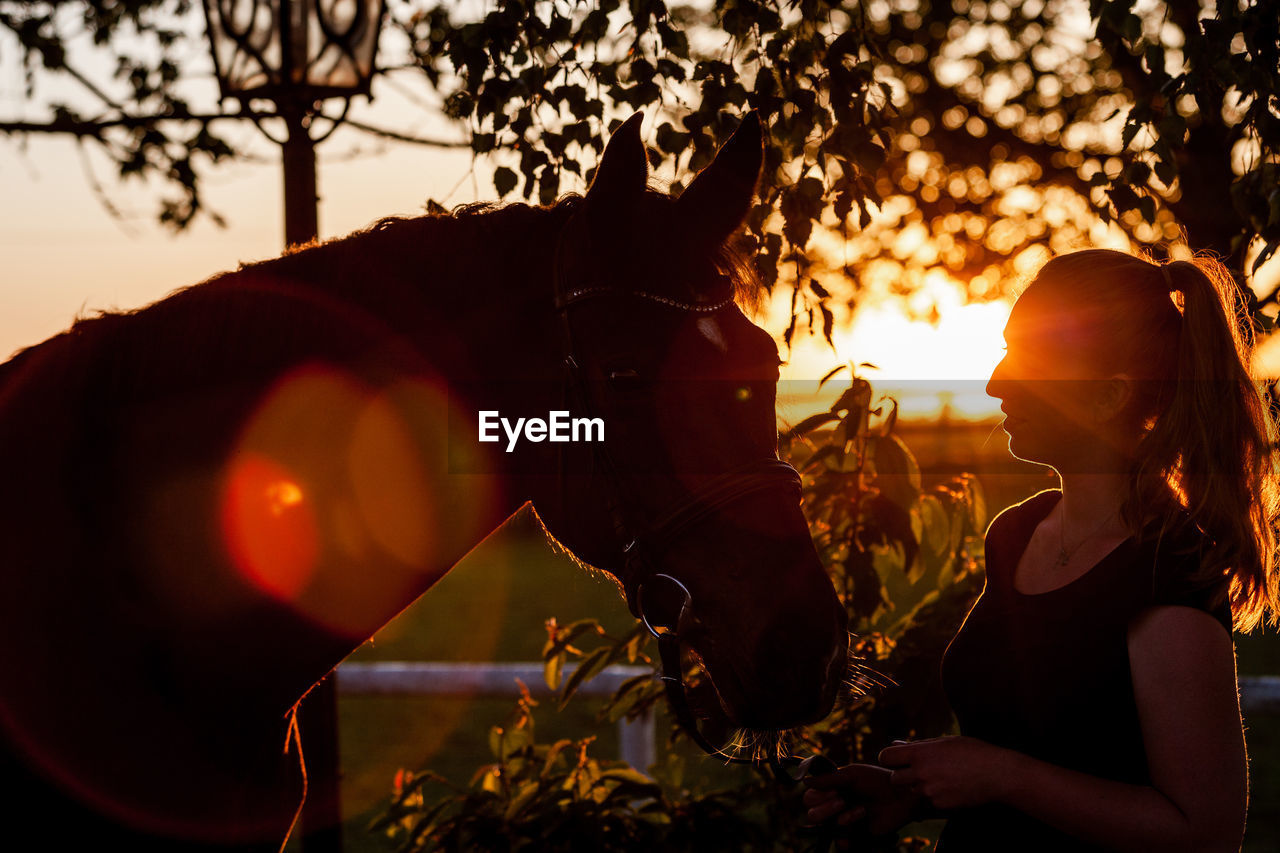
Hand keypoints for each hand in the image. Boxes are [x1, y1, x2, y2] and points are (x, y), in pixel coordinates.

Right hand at [802, 763, 920, 835]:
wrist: (900, 797)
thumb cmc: (877, 781)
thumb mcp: (852, 775)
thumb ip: (828, 779)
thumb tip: (804, 781)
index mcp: (831, 790)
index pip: (809, 797)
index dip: (818, 795)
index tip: (834, 790)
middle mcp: (834, 807)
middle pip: (812, 814)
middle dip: (826, 808)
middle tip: (842, 800)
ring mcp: (843, 822)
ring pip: (824, 827)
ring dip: (841, 818)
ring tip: (860, 810)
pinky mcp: (854, 836)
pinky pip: (840, 842)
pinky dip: (847, 833)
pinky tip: (861, 821)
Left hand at [878, 736, 1015, 809]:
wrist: (998, 774)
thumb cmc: (972, 752)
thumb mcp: (943, 742)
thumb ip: (917, 746)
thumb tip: (896, 744)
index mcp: (920, 753)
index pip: (885, 757)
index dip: (890, 758)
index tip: (899, 759)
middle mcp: (921, 773)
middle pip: (894, 779)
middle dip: (902, 776)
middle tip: (918, 772)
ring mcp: (930, 791)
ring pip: (912, 792)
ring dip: (919, 787)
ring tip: (940, 779)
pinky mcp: (940, 805)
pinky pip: (928, 803)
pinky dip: (934, 798)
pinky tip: (950, 789)